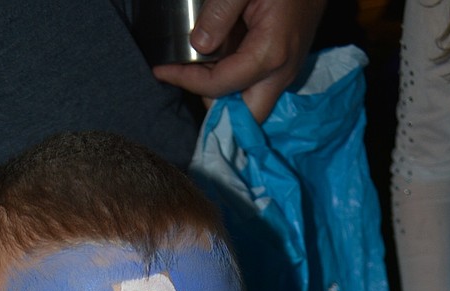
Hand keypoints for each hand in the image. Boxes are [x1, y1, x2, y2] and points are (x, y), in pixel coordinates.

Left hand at [152, 0, 326, 122]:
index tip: (162, 71)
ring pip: (251, 105)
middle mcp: (282, 72)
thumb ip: (219, 14)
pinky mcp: (287, 64)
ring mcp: (287, 71)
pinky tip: (219, 57)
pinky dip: (235, 82)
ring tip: (198, 66)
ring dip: (223, 94)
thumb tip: (199, 47)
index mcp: (270, 54)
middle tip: (185, 77)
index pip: (220, 86)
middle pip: (245, 117)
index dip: (187, 81)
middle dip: (214, 106)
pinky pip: (258, 87)